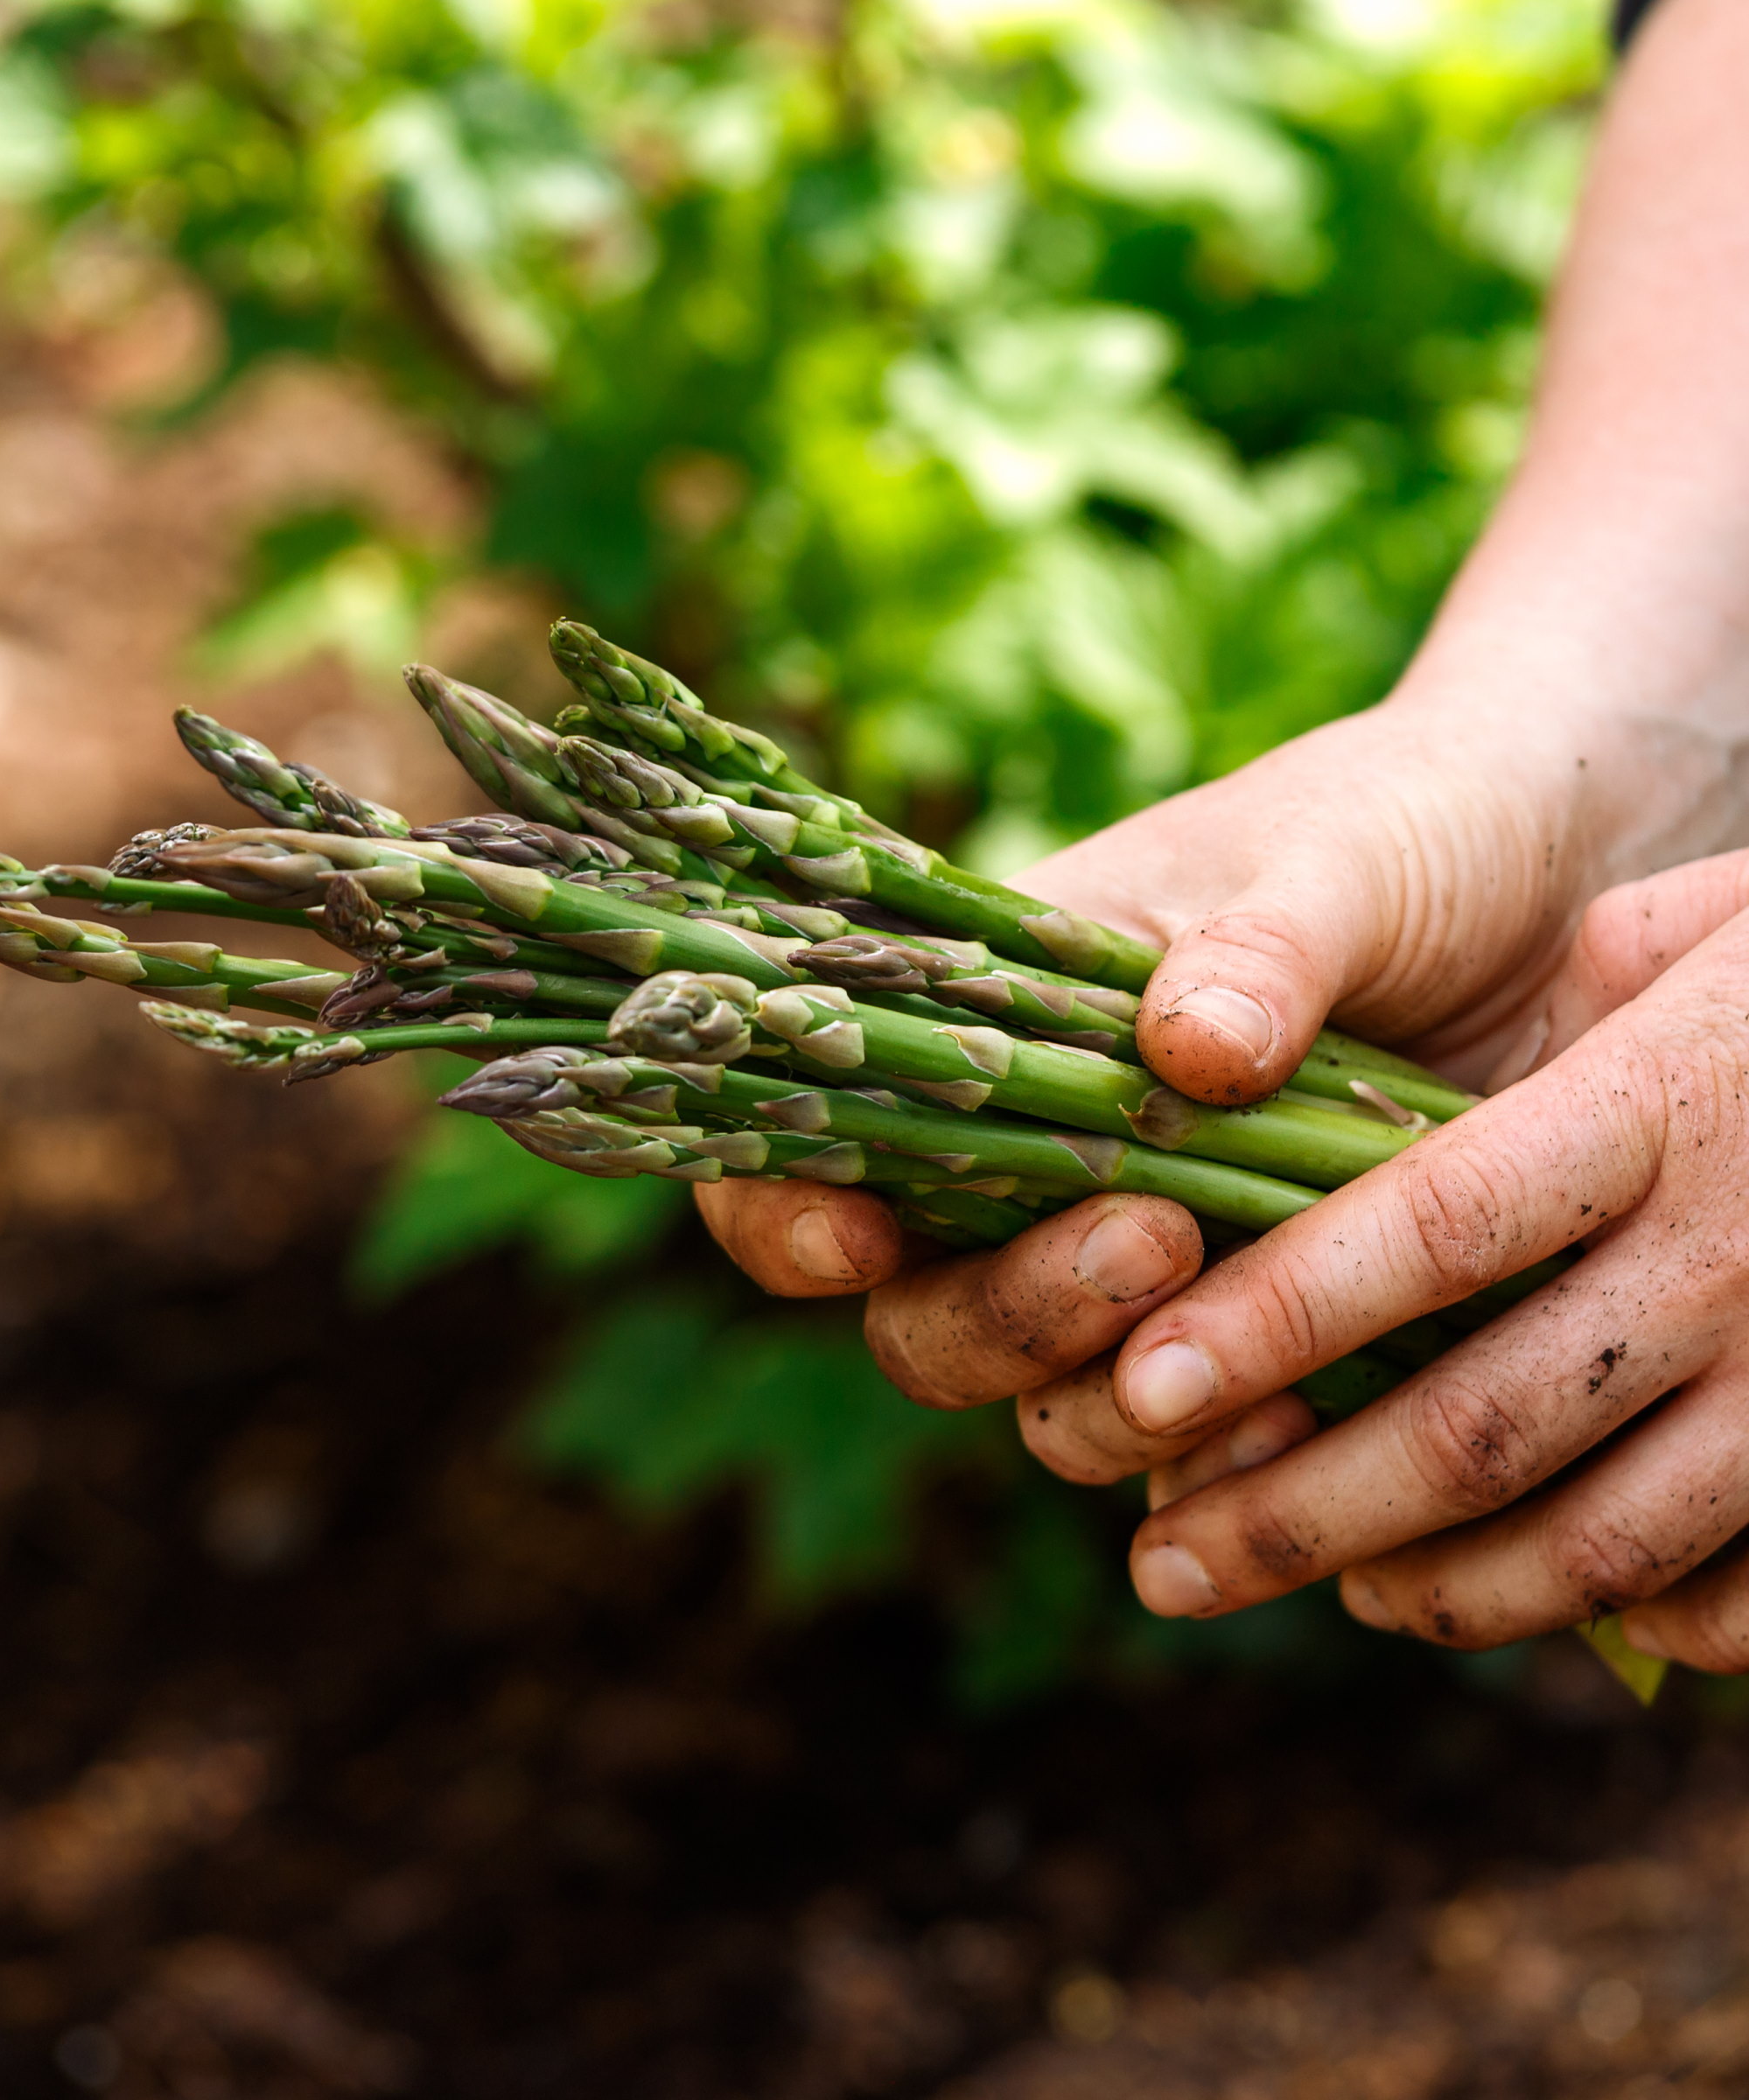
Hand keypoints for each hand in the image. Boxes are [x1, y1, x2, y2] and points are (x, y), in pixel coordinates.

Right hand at [696, 679, 1732, 1462]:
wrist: (1563, 889)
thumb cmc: (1410, 828)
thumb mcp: (1338, 857)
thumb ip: (1262, 947)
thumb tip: (1187, 1052)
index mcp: (997, 1019)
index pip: (814, 1133)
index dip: (787, 1211)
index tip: (861, 1238)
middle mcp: (1039, 1160)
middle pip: (922, 1311)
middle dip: (1006, 1314)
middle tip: (1153, 1241)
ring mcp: (1143, 1258)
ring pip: (1045, 1400)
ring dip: (1111, 1398)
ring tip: (1253, 1338)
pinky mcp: (1256, 1329)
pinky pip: (1194, 1441)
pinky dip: (1226, 1463)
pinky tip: (1304, 1434)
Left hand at [1097, 851, 1748, 1666]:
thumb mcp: (1679, 936)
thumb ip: (1495, 1025)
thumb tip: (1297, 1077)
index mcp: (1666, 1098)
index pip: (1438, 1225)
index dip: (1280, 1315)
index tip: (1143, 1381)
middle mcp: (1740, 1251)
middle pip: (1484, 1424)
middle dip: (1301, 1511)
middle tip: (1161, 1563)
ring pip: (1598, 1540)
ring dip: (1431, 1590)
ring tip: (1317, 1591)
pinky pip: (1735, 1592)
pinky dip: (1611, 1618)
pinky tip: (1510, 1604)